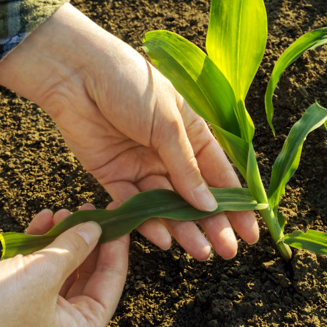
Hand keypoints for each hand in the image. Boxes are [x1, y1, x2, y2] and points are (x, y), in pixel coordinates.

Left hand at [0, 3, 258, 259]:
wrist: (76, 73)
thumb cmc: (130, 84)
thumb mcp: (168, 123)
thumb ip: (186, 167)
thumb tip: (208, 205)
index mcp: (191, 132)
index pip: (219, 174)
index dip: (235, 203)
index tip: (249, 232)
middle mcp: (168, 152)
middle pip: (194, 196)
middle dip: (212, 224)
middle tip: (227, 251)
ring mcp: (140, 165)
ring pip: (166, 205)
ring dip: (183, 228)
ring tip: (200, 252)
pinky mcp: (112, 175)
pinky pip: (133, 205)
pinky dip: (147, 223)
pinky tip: (164, 238)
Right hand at [0, 205, 128, 326]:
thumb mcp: (42, 273)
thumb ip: (73, 247)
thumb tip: (95, 228)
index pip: (112, 281)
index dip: (116, 246)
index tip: (118, 216)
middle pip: (88, 274)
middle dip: (87, 239)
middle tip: (88, 207)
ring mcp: (37, 315)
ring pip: (60, 269)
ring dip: (61, 239)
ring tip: (62, 210)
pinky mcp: (12, 303)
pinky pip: (35, 270)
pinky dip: (38, 246)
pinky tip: (41, 220)